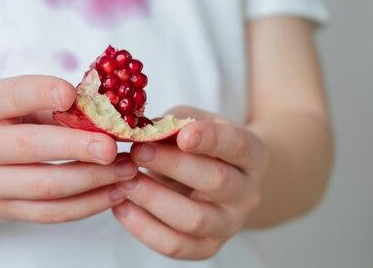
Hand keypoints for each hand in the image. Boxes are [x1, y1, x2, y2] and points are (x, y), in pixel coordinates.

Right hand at [0, 75, 136, 223]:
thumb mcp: (7, 102)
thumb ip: (46, 103)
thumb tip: (103, 110)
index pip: (12, 96)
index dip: (42, 93)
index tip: (73, 94)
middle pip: (31, 147)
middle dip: (77, 147)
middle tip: (113, 146)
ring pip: (47, 186)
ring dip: (94, 179)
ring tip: (127, 169)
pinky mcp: (4, 211)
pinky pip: (51, 213)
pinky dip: (87, 204)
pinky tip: (112, 192)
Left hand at [112, 107, 267, 259]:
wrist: (216, 180)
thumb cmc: (199, 144)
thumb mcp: (193, 124)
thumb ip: (173, 124)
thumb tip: (140, 130)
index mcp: (251, 155)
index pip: (236, 145)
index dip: (211, 139)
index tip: (183, 134)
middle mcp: (247, 193)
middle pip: (216, 182)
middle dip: (173, 165)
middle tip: (138, 152)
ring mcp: (228, 224)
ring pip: (194, 219)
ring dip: (154, 199)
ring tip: (125, 181)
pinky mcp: (206, 247)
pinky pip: (175, 245)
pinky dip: (144, 228)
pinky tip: (121, 206)